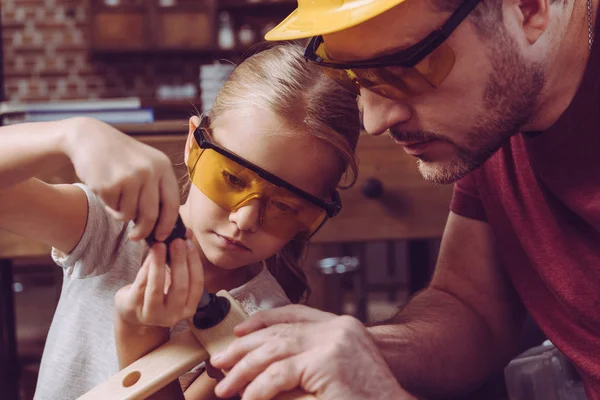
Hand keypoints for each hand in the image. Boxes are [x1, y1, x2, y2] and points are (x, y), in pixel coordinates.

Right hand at [62, 117, 179, 240]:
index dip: (168, 224)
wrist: (90, 138)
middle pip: (151, 214)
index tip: (161, 236)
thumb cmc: (121, 157)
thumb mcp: (147, 164)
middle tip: (136, 237)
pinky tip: (105, 189)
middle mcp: (149, 171)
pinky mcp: (109, 184)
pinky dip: (109, 206)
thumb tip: (164, 225)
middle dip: (144, 231)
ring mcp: (129, 177)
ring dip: (122, 214)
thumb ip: (157, 189)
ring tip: (116, 198)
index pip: (172, 203)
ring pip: (130, 215)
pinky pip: (113, 209)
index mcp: (163, 166)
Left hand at [115, 238, 203, 327]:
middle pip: (180, 287)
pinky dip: (145, 269)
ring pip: (157, 288)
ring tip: (159, 245)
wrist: (132, 309)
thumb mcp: (172, 276)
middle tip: (176, 241)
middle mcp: (173, 316)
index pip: (197, 284)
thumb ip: (182, 257)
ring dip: (159, 264)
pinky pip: (140, 286)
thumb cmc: (157, 289)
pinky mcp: (134, 310)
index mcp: (188, 308)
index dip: (193, 263)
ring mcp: (152, 316)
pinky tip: (148, 255)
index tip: (188, 243)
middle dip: (178, 262)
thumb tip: (188, 231)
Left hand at [210, 305, 415, 399]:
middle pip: (279, 331)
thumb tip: (260, 369)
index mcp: (342, 326)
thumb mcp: (334, 373)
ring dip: (244, 370)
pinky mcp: (328, 363)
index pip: (295, 313)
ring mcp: (334, 343)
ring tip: (225, 386)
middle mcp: (338, 328)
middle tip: (221, 362)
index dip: (263, 320)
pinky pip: (280, 374)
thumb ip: (305, 363)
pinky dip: (259, 388)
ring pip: (274, 350)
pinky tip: (248, 398)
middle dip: (244, 347)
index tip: (240, 331)